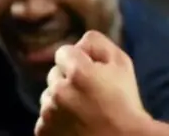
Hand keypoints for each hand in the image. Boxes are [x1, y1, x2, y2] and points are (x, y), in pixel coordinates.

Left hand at [36, 31, 153, 135]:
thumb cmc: (125, 102)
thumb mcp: (122, 63)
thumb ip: (98, 43)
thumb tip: (80, 42)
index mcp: (78, 71)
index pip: (63, 52)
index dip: (78, 60)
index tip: (89, 72)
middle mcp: (59, 91)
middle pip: (54, 74)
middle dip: (67, 80)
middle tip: (88, 93)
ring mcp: (49, 114)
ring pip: (48, 97)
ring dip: (60, 100)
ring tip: (81, 111)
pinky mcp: (43, 132)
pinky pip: (44, 118)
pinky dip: (55, 120)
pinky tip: (74, 124)